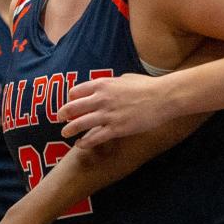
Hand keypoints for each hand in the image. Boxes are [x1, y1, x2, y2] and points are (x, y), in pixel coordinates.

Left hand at [58, 74, 173, 148]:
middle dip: (63, 114)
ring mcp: (107, 115)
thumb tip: (110, 85)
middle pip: (72, 108)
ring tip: (65, 134)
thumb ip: (113, 83)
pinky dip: (85, 142)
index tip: (71, 104)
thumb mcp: (126, 78)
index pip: (76, 92)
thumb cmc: (148, 86)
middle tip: (61, 119)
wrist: (163, 97)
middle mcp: (100, 99)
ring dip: (70, 130)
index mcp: (102, 84)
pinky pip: (95, 137)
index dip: (71, 99)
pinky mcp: (116, 129)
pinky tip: (81, 145)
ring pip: (80, 124)